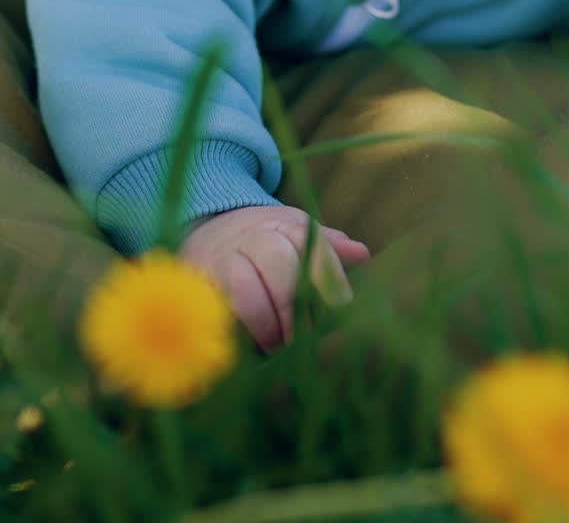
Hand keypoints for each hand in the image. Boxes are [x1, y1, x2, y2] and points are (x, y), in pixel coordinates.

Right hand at [180, 205, 369, 351]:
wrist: (206, 235)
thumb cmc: (264, 244)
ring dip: (267, 327)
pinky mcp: (199, 286)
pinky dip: (237, 334)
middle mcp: (254, 238)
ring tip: (278, 349)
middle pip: (281, 269)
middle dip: (296, 309)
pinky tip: (250, 349)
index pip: (312, 246)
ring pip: (247, 294)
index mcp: (285, 225)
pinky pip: (219, 313)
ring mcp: (224, 260)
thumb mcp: (296, 236)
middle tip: (307, 341)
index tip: (341, 309)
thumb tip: (362, 254)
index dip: (328, 279)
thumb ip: (326, 250)